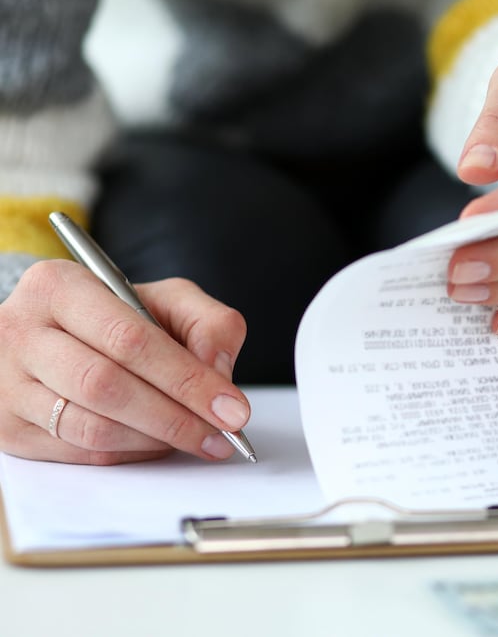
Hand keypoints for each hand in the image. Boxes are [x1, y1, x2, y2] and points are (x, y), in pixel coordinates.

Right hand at [0, 260, 249, 463]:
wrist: (52, 336)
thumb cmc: (117, 317)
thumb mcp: (166, 299)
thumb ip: (208, 322)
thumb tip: (217, 370)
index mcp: (59, 287)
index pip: (130, 339)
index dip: (187, 379)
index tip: (230, 407)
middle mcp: (22, 332)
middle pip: (107, 386)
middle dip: (175, 417)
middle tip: (220, 434)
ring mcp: (7, 383)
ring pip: (90, 427)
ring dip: (154, 440)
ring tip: (196, 439)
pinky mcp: (7, 427)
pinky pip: (78, 452)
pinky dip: (130, 454)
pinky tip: (158, 444)